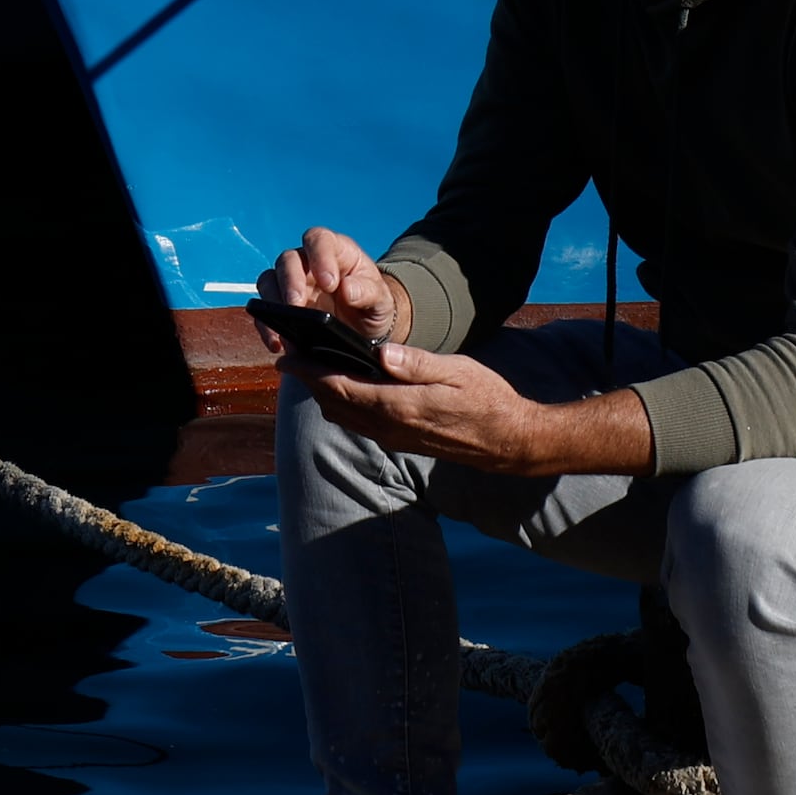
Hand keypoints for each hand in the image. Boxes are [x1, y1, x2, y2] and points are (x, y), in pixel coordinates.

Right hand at [253, 227, 409, 351]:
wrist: (364, 331)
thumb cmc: (373, 306)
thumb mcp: (381, 301)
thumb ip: (369, 292)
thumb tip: (347, 289)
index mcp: (335, 252)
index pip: (320, 240)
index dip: (320, 256)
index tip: (329, 283)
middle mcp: (308, 263)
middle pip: (288, 259)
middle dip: (291, 281)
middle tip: (298, 304)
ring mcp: (291, 284)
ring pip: (269, 280)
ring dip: (274, 301)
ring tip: (284, 324)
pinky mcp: (281, 307)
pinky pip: (263, 310)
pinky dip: (266, 326)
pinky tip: (278, 343)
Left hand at [298, 339, 566, 468]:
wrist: (509, 441)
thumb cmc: (487, 400)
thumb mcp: (455, 371)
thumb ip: (415, 363)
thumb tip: (380, 352)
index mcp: (399, 406)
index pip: (340, 388)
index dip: (309, 373)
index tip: (286, 357)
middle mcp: (390, 427)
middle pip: (334, 404)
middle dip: (308, 382)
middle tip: (289, 357)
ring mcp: (394, 438)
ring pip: (344, 417)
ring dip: (323, 395)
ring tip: (309, 370)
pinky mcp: (401, 442)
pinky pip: (360, 424)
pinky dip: (342, 405)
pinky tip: (343, 389)